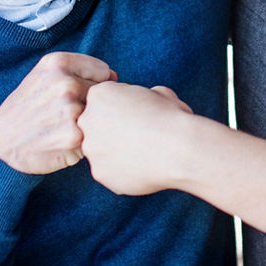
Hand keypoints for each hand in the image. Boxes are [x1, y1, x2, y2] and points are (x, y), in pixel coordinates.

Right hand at [0, 52, 116, 173]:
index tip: (75, 94)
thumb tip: (114, 77)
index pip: (104, 71)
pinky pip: (95, 136)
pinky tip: (63, 141)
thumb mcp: (42, 75)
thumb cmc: (27, 108)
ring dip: (89, 123)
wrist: (0, 144)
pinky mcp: (75, 136)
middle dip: (90, 105)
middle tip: (63, 115)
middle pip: (104, 94)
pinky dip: (84, 141)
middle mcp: (65, 83)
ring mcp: (71, 110)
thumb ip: (77, 69)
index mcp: (57, 63)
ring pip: (100, 115)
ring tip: (62, 127)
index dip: (94, 85)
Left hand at [79, 83, 194, 194]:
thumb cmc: (171, 117)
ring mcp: (92, 149)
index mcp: (99, 95)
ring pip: (101, 151)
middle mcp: (87, 121)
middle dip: (112, 130)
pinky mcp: (100, 173)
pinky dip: (123, 171)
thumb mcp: (157, 93)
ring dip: (117, 152)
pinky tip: (143, 168)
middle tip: (140, 135)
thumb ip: (139, 98)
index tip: (139, 114)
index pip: (102, 101)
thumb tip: (143, 104)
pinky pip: (109, 171)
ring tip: (144, 153)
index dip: (122, 107)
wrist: (179, 148)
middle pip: (95, 125)